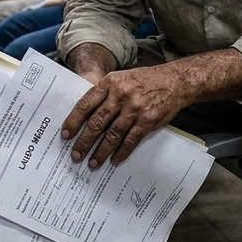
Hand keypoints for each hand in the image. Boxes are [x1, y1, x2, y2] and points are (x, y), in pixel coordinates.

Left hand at [61, 65, 189, 168]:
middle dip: (84, 142)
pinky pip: (130, 140)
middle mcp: (120, 95)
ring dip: (100, 152)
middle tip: (76, 155)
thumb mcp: (121, 78)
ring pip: (112, 135)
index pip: (85, 104)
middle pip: (97, 123)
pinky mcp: (147, 121)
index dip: (73, 121)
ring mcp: (134, 109)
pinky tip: (114, 160)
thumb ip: (105, 93)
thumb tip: (85, 115)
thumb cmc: (145, 81)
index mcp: (110, 83)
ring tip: (92, 163)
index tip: (65, 135)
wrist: (175, 81)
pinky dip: (121, 152)